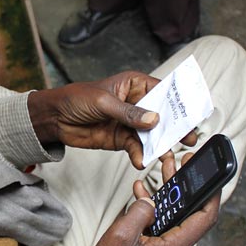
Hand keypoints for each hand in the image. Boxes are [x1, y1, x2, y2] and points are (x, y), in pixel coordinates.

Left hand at [27, 71, 196, 168]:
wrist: (55, 118)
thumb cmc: (76, 99)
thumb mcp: (103, 102)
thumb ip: (128, 112)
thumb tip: (153, 119)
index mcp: (135, 85)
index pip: (163, 91)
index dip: (178, 103)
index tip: (191, 114)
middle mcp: (137, 103)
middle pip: (162, 115)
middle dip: (174, 128)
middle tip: (187, 139)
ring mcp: (130, 122)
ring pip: (152, 135)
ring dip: (159, 146)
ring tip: (166, 156)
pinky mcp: (122, 138)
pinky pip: (137, 147)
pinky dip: (141, 154)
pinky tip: (142, 160)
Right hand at [29, 153, 220, 245]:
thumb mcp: (122, 235)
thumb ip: (140, 212)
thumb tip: (151, 201)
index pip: (204, 218)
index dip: (212, 194)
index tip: (211, 173)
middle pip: (189, 214)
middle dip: (185, 185)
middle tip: (181, 163)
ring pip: (174, 218)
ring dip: (168, 194)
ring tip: (163, 169)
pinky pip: (161, 227)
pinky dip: (154, 210)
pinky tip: (143, 193)